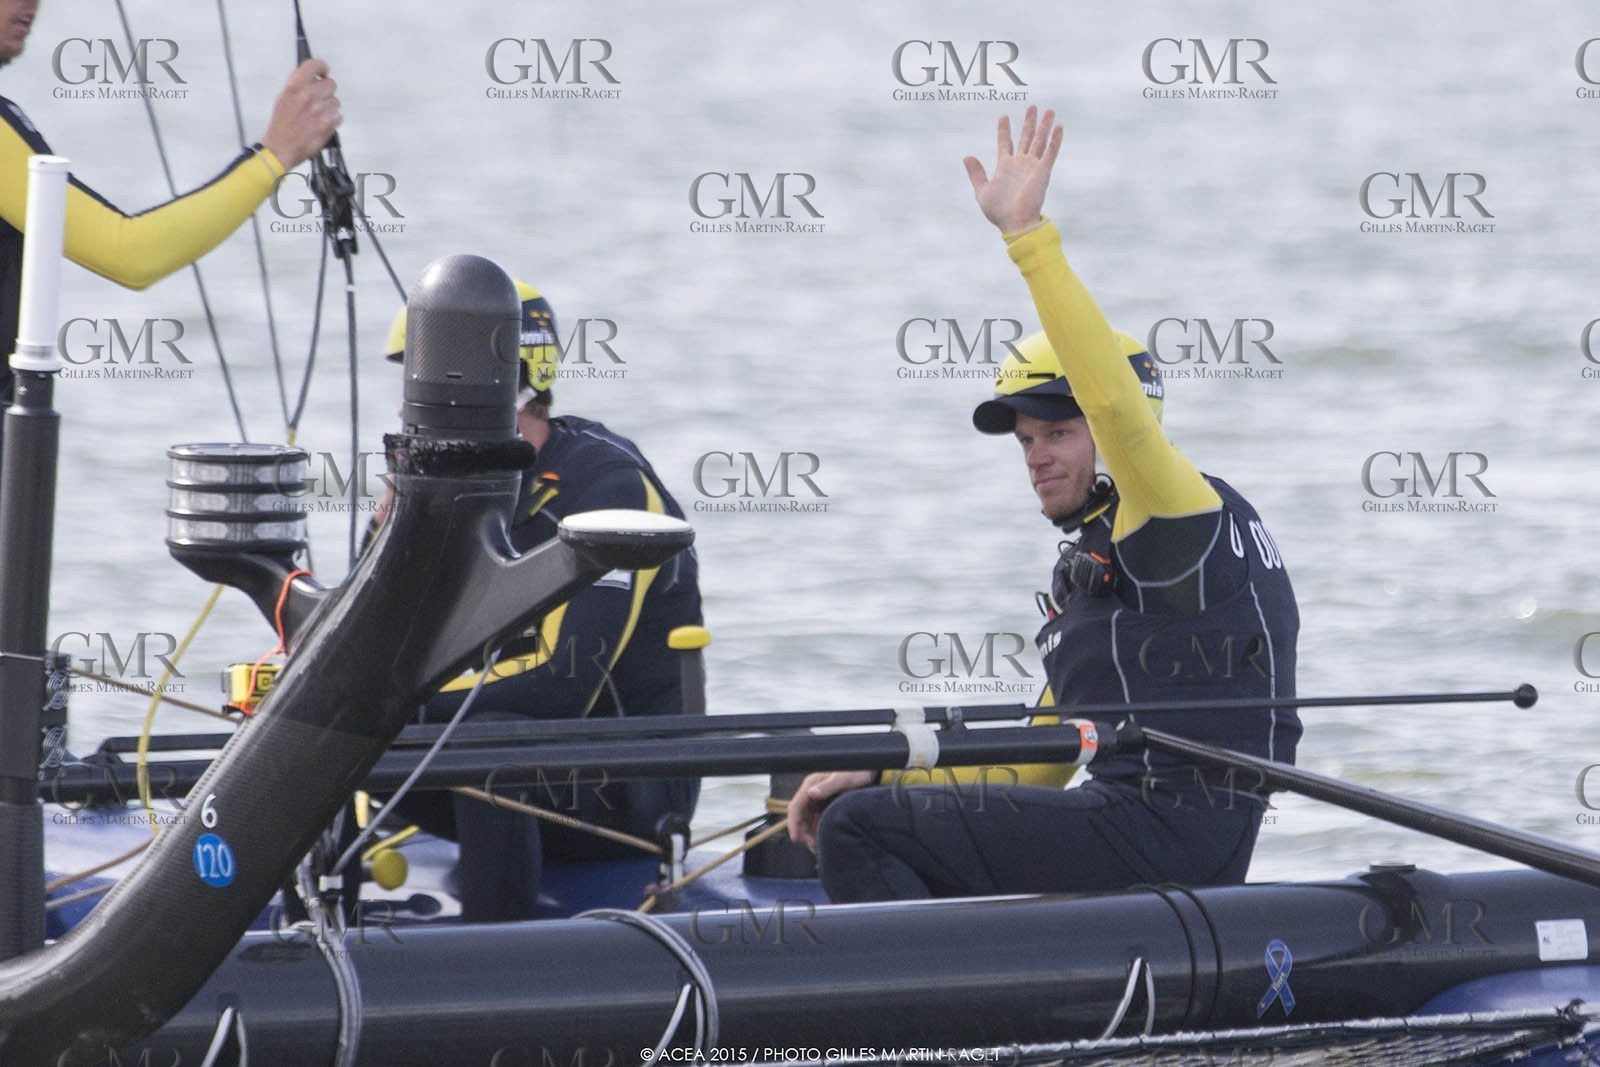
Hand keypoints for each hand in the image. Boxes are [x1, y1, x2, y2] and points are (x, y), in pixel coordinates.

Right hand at [259, 59, 341, 170]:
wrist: (281, 148)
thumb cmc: (281, 126)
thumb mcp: (283, 98)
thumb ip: (297, 84)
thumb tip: (310, 75)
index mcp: (294, 86)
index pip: (314, 65)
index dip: (322, 67)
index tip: (323, 72)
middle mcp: (308, 95)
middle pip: (331, 84)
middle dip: (326, 91)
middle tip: (319, 99)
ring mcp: (320, 110)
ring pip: (336, 101)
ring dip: (330, 107)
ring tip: (317, 116)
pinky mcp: (329, 123)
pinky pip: (339, 116)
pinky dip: (332, 120)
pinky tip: (321, 124)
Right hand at [785, 770, 875, 851]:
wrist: (868, 770)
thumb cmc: (856, 770)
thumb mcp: (843, 778)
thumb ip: (828, 786)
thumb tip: (811, 793)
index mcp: (812, 784)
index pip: (795, 806)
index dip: (793, 823)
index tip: (796, 838)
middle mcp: (812, 791)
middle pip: (800, 815)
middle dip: (803, 832)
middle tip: (812, 847)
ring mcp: (818, 798)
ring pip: (807, 819)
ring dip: (810, 833)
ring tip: (817, 847)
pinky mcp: (825, 803)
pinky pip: (816, 819)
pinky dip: (817, 830)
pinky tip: (823, 839)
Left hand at [962, 105, 1062, 233]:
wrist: (1014, 222)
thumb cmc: (998, 211)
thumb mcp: (982, 190)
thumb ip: (976, 173)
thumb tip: (967, 156)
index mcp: (1005, 167)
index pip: (1005, 143)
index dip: (1004, 130)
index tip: (1003, 116)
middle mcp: (1020, 164)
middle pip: (1026, 138)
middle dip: (1029, 122)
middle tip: (1032, 107)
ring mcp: (1032, 166)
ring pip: (1039, 141)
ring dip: (1044, 126)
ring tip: (1049, 110)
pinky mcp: (1043, 172)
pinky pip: (1050, 152)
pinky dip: (1055, 140)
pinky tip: (1059, 127)